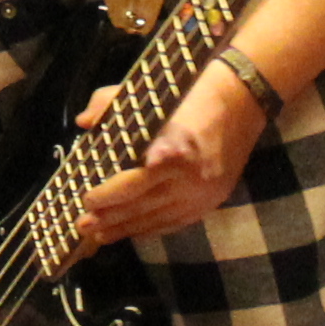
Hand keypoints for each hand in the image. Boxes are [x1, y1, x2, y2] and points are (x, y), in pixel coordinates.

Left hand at [73, 67, 264, 254]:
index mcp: (175, 149)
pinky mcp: (212, 201)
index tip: (87, 199)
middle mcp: (191, 177)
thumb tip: (84, 121)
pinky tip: (134, 231)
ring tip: (100, 235)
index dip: (109, 195)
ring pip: (159, 220)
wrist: (243, 98)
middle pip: (143, 206)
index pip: (134, 182)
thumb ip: (110, 103)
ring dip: (127, 229)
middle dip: (110, 218)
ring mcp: (204, 193)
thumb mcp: (148, 90)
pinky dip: (153, 228)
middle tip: (82, 225)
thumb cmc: (190, 92)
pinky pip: (177, 222)